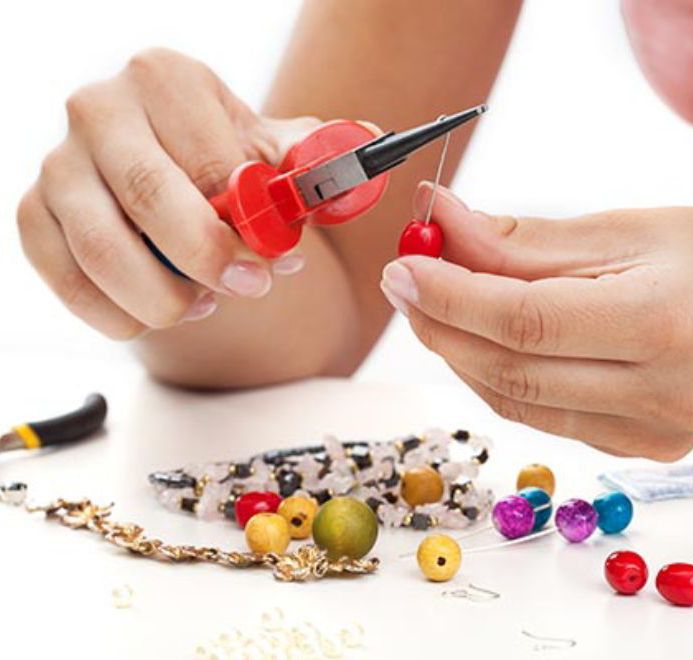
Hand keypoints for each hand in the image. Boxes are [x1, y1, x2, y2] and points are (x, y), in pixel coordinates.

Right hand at [16, 48, 322, 338]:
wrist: (171, 165)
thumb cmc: (223, 156)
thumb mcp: (271, 147)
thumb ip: (313, 155)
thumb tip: (367, 144)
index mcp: (163, 79)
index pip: (210, 163)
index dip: (250, 223)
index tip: (278, 258)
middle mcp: (99, 110)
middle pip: (151, 201)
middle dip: (209, 261)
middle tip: (250, 287)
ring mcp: (58, 163)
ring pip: (103, 252)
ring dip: (166, 297)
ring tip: (207, 303)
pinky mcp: (33, 213)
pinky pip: (67, 282)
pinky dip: (120, 315)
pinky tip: (162, 311)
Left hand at [381, 184, 692, 459]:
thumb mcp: (628, 227)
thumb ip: (527, 239)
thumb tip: (441, 223)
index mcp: (667, 324)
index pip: (525, 321)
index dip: (450, 296)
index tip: (402, 267)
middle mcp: (662, 395)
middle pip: (512, 372)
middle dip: (443, 327)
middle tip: (405, 284)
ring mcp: (654, 436)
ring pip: (519, 403)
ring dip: (463, 356)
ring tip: (435, 307)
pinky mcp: (643, 452)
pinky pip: (548, 419)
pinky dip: (503, 380)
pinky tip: (486, 343)